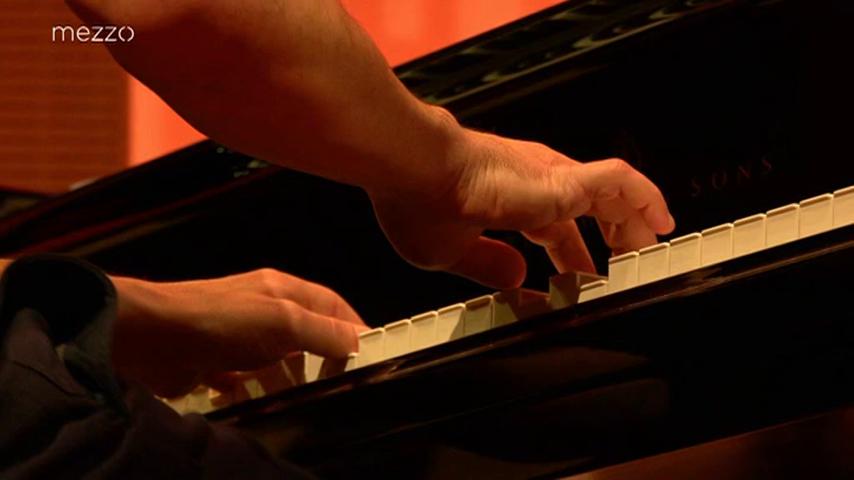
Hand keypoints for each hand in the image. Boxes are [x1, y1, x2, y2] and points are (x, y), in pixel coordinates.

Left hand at [111, 268, 364, 396]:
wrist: (150, 337)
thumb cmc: (218, 319)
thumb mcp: (283, 321)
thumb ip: (323, 332)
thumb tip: (357, 342)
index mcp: (284, 291)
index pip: (332, 307)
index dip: (353, 330)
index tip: (372, 356)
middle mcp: (264, 310)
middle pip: (307, 336)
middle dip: (324, 361)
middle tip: (338, 384)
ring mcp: (240, 337)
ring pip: (279, 362)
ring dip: (291, 381)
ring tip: (302, 401)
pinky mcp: (218, 363)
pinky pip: (249, 381)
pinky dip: (258, 393)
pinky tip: (261, 404)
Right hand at [370, 128, 674, 288]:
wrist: (410, 166)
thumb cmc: (415, 199)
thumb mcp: (451, 252)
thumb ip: (489, 266)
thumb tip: (519, 278)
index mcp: (510, 206)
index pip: (556, 234)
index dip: (573, 260)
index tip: (581, 284)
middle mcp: (535, 187)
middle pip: (591, 212)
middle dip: (614, 239)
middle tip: (633, 263)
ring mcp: (550, 178)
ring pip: (613, 193)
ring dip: (637, 220)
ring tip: (655, 245)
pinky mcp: (560, 177)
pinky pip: (619, 181)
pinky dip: (644, 197)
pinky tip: (659, 218)